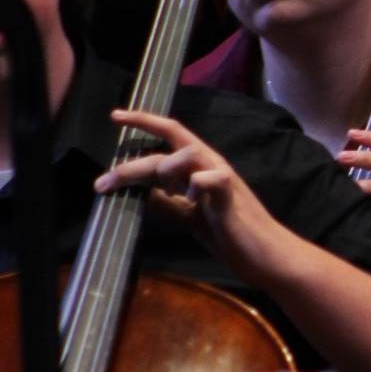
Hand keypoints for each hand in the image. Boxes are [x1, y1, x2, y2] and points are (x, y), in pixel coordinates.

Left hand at [95, 108, 285, 284]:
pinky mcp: (231, 194)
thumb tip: (140, 193)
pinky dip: (195, 184)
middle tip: (104, 182)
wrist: (266, 255)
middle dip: (133, 164)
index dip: (144, 121)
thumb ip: (168, 204)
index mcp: (201, 167)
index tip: (115, 116)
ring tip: (164, 193)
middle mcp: (212, 164)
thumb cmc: (232, 235)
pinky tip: (191, 200)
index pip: (171, 133)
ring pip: (188, 153)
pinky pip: (211, 177)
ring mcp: (224, 177)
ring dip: (166, 170)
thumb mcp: (190, 217)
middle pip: (170, 145)